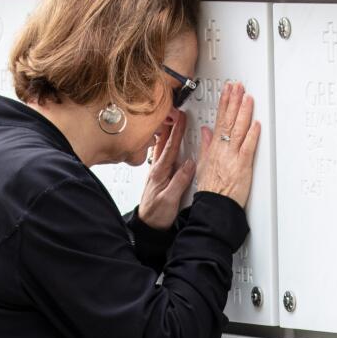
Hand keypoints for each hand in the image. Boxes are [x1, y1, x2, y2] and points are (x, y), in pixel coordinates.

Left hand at [135, 108, 194, 230]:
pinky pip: (160, 155)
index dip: (177, 131)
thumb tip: (190, 164)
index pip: (170, 147)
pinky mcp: (157, 177)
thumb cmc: (156, 216)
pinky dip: (162, 143)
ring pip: (160, 146)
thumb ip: (179, 181)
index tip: (182, 117)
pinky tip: (162, 141)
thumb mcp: (170, 200)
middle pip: (163, 142)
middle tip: (174, 110)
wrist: (147, 227)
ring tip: (168, 119)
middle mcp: (156, 170)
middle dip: (169, 125)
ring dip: (164, 132)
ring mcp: (156, 172)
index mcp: (160, 172)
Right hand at [194, 81, 259, 208]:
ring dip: (243, 112)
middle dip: (233, 101)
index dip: (224, 103)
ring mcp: (232, 157)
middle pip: (228, 120)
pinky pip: (248, 147)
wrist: (215, 206)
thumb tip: (206, 131)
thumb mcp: (203, 164)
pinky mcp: (242, 166)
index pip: (219, 120)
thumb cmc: (211, 189)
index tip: (228, 90)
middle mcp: (223, 149)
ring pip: (238, 130)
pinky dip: (252, 135)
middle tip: (238, 87)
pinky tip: (256, 124)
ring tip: (247, 97)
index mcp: (214, 148)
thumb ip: (206, 145)